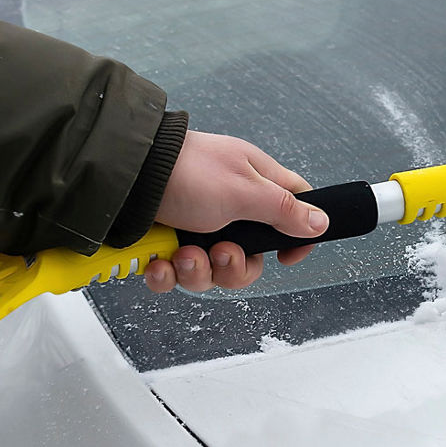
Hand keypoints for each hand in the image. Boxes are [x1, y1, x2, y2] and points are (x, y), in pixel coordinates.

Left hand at [145, 131, 328, 292]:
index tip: (285, 256)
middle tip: (220, 252)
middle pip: (249, 257)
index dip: (295, 238)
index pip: (293, 211)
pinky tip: (159, 263)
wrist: (123, 175)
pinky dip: (167, 275)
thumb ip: (285, 210)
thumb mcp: (244, 191)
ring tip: (182, 254)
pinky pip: (175, 276)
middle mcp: (228, 209)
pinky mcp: (165, 243)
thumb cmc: (186, 170)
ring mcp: (195, 227)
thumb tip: (322, 222)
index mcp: (255, 186)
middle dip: (234, 267)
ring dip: (197, 272)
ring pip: (211, 272)